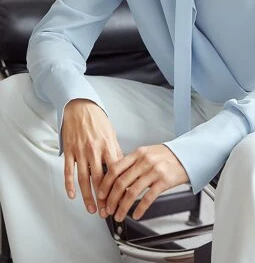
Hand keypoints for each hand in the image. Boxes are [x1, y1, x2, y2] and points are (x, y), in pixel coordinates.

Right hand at [62, 99, 122, 213]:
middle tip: (106, 211)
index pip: (114, 171)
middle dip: (103, 198)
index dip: (117, 187)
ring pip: (84, 179)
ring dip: (87, 196)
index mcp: (107, 145)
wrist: (80, 107)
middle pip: (99, 179)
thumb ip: (115, 151)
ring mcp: (80, 151)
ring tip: (91, 209)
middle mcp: (94, 150)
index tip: (120, 199)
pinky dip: (69, 184)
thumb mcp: (111, 134)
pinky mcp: (69, 151)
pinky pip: (68, 171)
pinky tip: (72, 195)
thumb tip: (122, 168)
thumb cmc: (97, 120)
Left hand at [97, 144, 188, 221]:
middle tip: (108, 209)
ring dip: (122, 207)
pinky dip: (139, 209)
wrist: (188, 154)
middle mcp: (144, 161)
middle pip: (121, 182)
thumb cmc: (167, 155)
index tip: (101, 194)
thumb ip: (133, 162)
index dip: (105, 184)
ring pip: (132, 192)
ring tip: (118, 215)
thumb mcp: (147, 153)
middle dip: (111, 199)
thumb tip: (116, 177)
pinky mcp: (164, 181)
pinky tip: (136, 215)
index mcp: (138, 153)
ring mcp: (154, 171)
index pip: (115, 168)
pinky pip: (148, 198)